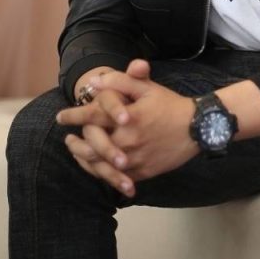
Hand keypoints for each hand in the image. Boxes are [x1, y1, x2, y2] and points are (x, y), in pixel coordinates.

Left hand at [58, 60, 197, 194]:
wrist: (197, 129)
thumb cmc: (170, 105)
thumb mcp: (148, 88)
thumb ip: (121, 81)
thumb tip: (95, 81)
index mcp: (127, 118)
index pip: (92, 117)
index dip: (74, 116)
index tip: (61, 117)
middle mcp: (127, 141)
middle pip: (91, 146)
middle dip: (76, 143)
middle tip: (67, 139)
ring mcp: (134, 160)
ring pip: (99, 165)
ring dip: (83, 159)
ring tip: (75, 152)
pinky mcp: (140, 173)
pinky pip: (114, 177)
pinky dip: (100, 172)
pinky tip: (95, 165)